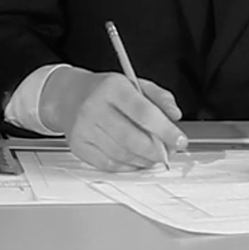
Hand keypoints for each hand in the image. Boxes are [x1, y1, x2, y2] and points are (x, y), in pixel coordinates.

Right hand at [43, 67, 186, 171]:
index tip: (180, 140)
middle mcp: (95, 107)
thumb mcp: (133, 82)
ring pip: (122, 154)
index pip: (143, 112)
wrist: (68, 95)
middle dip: (156, 150)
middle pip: (132, 138)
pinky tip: (136, 160)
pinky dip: (128, 166)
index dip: (165, 130)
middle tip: (168, 152)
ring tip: (153, 156)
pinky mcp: (79, 146)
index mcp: (112, 87)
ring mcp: (84, 128)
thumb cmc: (104, 90)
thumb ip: (159, 97)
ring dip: (144, 160)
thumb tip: (175, 115)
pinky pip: (108, 164)